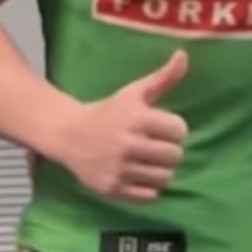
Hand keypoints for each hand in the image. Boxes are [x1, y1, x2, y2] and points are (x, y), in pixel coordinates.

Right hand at [54, 49, 189, 200]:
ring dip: (160, 170)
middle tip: (154, 146)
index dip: (174, 129)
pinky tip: (137, 175)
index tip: (161, 128)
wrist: (68, 134)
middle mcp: (128, 143)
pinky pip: (149, 196)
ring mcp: (119, 168)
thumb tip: (184, 55)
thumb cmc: (108, 112)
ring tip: (147, 161)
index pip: (179, 130)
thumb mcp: (134, 92)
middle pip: (174, 156)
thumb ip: (163, 77)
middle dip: (168, 150)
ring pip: (164, 177)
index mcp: (136, 117)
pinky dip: (147, 188)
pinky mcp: (112, 188)